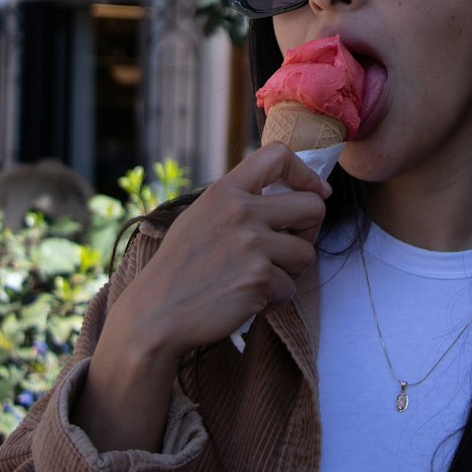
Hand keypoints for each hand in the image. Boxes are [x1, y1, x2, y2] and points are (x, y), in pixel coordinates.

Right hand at [119, 143, 330, 357]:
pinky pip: (289, 287)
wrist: (156, 316)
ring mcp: (252, 245)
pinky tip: (248, 299)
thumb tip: (285, 195)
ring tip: (260, 278)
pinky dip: (274, 298)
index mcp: (225, 191)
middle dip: (309, 230)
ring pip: (306, 253)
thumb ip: (237, 202)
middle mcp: (241, 212)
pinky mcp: (258, 279)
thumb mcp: (200, 216)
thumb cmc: (179, 268)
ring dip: (290, 270)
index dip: (305, 173)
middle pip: (312, 207)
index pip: (278, 156)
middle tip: (291, 245)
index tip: (316, 191)